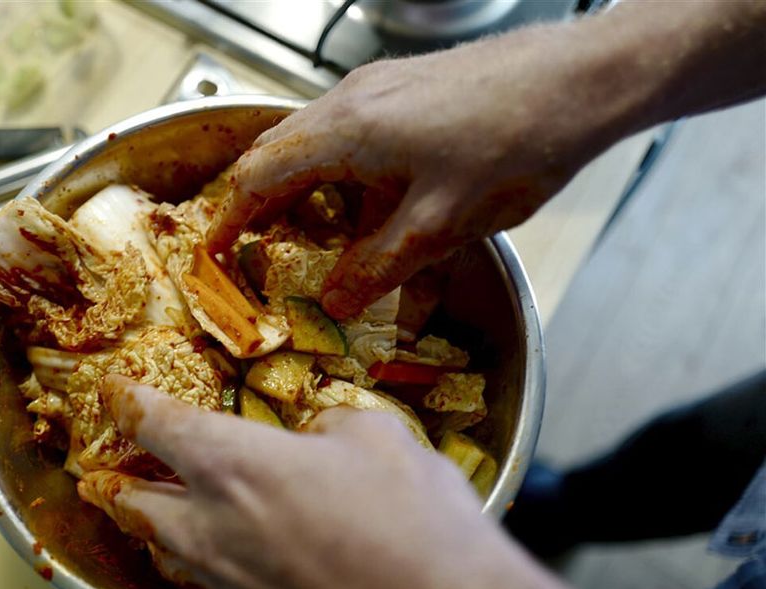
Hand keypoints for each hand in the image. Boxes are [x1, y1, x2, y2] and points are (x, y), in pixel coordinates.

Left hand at [101, 375, 671, 588]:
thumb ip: (331, 427)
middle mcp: (216, 529)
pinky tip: (246, 556)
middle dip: (122, 483)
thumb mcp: (378, 438)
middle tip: (111, 472)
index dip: (129, 402)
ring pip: (176, 551)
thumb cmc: (416, 524)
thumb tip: (319, 435)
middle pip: (141, 504)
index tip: (115, 394)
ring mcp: (234, 586)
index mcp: (234, 465)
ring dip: (166, 526)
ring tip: (171, 513)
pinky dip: (217, 563)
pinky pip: (220, 585)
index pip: (158, 423)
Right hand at [209, 29, 602, 318]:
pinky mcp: (407, 92)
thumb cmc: (517, 141)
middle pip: (277, 153)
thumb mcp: (439, 226)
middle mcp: (351, 101)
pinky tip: (368, 210)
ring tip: (309, 241)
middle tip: (256, 252)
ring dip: (302, 192)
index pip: (258, 174)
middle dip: (260, 205)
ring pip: (314, 144)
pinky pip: (351, 136)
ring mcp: (379, 91)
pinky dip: (340, 176)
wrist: (580, 79)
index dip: (229, 218)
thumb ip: (377, 267)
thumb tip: (334, 302)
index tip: (216, 253)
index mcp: (345, 131)